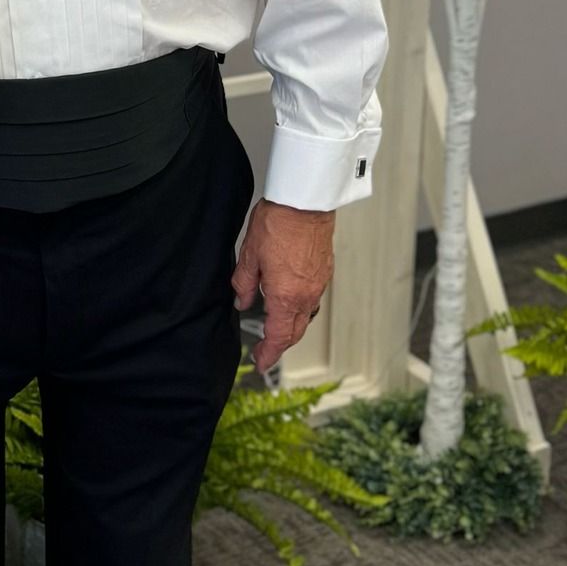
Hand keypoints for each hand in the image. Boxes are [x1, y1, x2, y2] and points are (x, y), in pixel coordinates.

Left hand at [231, 199, 335, 375]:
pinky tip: (291, 302)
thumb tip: (241, 301)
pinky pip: (313, 299)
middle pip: (295, 331)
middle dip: (280, 345)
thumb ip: (244, 283)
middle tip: (267, 352)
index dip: (269, 354)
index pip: (278, 336)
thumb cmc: (279, 222)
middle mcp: (306, 295)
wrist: (306, 202)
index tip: (261, 363)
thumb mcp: (250, 255)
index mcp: (285, 296)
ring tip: (277, 330)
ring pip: (306, 316)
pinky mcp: (325, 271)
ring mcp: (319, 284)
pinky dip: (301, 309)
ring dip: (292, 328)